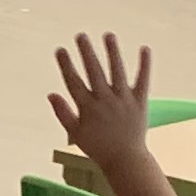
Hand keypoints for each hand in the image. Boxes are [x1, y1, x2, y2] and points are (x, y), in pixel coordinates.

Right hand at [48, 31, 158, 169]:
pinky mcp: (140, 101)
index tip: (61, 50)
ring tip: (108, 35)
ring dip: (112, 52)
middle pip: (94, 71)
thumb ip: (62, 113)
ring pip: (117, 71)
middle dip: (86, 52)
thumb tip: (51, 94)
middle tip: (81, 35)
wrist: (125, 160)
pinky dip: (144, 65)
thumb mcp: (75, 133)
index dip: (66, 64)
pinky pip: (143, 80)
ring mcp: (123, 99)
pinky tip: (144, 48)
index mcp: (87, 107)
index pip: (73, 81)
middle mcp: (105, 100)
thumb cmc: (97, 147)